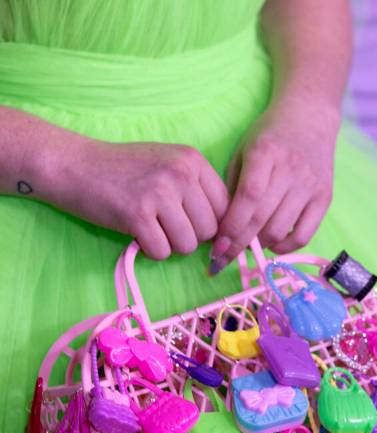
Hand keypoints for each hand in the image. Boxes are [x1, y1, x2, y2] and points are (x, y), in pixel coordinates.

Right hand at [49, 140, 228, 259]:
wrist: (75, 165)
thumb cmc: (124, 170)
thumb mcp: (168, 165)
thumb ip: (197, 190)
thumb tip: (224, 234)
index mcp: (193, 160)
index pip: (225, 208)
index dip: (210, 225)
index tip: (190, 226)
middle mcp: (181, 173)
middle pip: (209, 230)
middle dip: (188, 237)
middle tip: (164, 226)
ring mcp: (159, 193)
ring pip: (187, 245)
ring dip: (169, 245)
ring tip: (151, 229)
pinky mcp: (137, 214)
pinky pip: (161, 252)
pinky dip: (149, 250)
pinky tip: (137, 234)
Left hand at [210, 96, 339, 272]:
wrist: (310, 118)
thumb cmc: (269, 137)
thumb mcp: (243, 151)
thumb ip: (232, 186)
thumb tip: (222, 229)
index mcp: (266, 153)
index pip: (248, 198)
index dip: (231, 227)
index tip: (217, 248)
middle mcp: (291, 170)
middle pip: (261, 219)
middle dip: (238, 244)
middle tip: (222, 259)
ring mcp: (310, 186)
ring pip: (280, 231)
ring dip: (259, 245)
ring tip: (247, 243)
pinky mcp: (324, 199)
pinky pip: (303, 236)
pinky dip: (284, 247)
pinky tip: (272, 243)